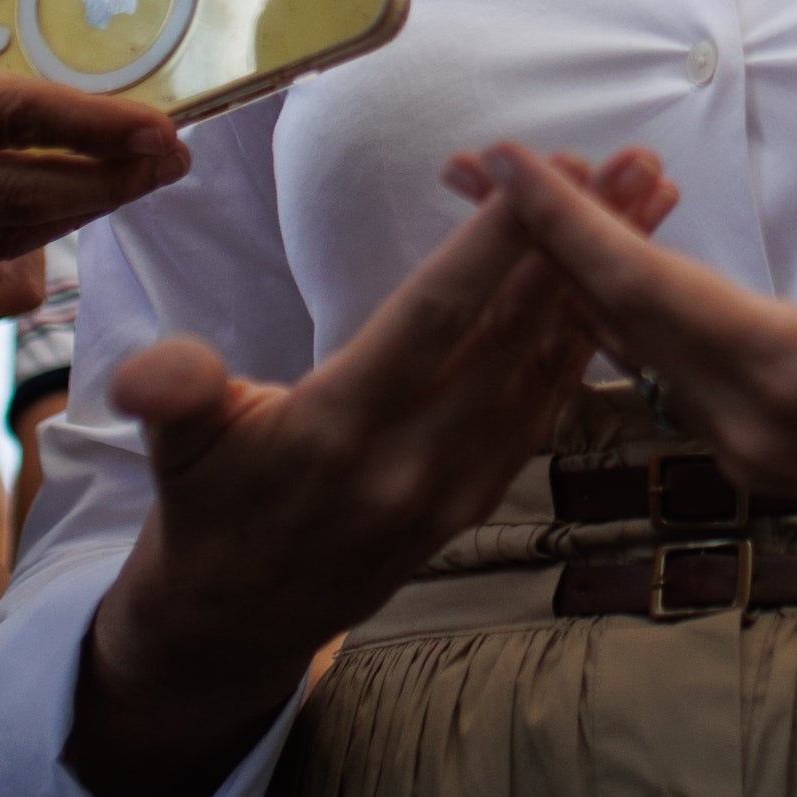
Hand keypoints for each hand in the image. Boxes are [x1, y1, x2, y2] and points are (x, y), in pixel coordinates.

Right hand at [0, 0, 191, 293]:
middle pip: (25, 191)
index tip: (165, 125)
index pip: (13, 119)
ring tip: (136, 180)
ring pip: (1, 237)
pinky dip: (13, 238)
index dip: (98, 127)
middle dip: (112, 179)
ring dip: (76, 210)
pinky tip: (56, 209)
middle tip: (175, 158)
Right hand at [72, 153, 676, 796]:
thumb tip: (148, 376)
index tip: (545, 172)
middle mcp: (412, 463)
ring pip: (543, 371)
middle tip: (634, 168)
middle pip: (513, 337)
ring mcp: (454, 488)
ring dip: (601, 287)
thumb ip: (173, 399)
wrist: (231, 628)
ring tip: (649, 209)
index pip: (432, 321)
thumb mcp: (172, 454)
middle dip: (577, 247)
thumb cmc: (203, 512)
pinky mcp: (473, 502)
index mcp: (339, 432)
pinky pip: (540, 413)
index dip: (490, 245)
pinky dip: (581, 346)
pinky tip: (615, 294)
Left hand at [478, 147, 796, 595]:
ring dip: (572, 275)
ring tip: (512, 207)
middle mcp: (753, 425)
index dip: (573, 229)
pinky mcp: (764, 452)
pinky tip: (607, 270)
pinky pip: (668, 370)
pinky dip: (627, 309)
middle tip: (464, 170)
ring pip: (635, 350)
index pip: (656, 294)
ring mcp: (752, 448)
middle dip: (537, 243)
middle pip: (617, 321)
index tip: (506, 169)